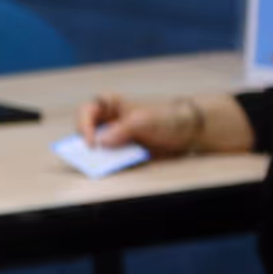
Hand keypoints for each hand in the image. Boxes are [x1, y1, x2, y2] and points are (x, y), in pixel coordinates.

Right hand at [80, 94, 247, 156]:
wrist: (188, 132)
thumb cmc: (165, 118)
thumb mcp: (142, 121)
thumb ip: (121, 130)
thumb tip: (102, 142)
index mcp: (110, 106)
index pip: (86, 112)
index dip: (84, 126)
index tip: (93, 142)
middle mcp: (109, 122)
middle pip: (88, 132)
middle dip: (86, 145)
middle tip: (90, 157)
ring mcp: (116, 138)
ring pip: (97, 149)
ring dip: (98, 157)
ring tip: (99, 165)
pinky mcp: (124, 153)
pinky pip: (111, 160)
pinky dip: (110, 165)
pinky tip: (114, 168)